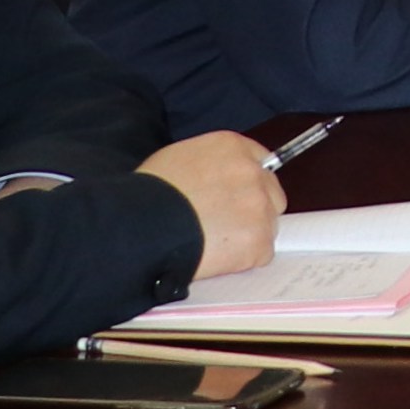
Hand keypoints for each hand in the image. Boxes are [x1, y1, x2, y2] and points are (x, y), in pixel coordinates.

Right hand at [135, 132, 280, 282]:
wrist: (138, 226)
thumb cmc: (146, 195)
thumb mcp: (177, 159)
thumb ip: (209, 165)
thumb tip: (216, 179)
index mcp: (233, 147)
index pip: (261, 164)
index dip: (248, 186)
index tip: (238, 199)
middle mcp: (253, 172)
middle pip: (271, 195)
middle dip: (252, 212)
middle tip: (223, 226)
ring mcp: (259, 206)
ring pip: (267, 226)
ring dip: (246, 237)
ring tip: (211, 244)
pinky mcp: (257, 239)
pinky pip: (260, 254)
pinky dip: (241, 261)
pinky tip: (214, 257)